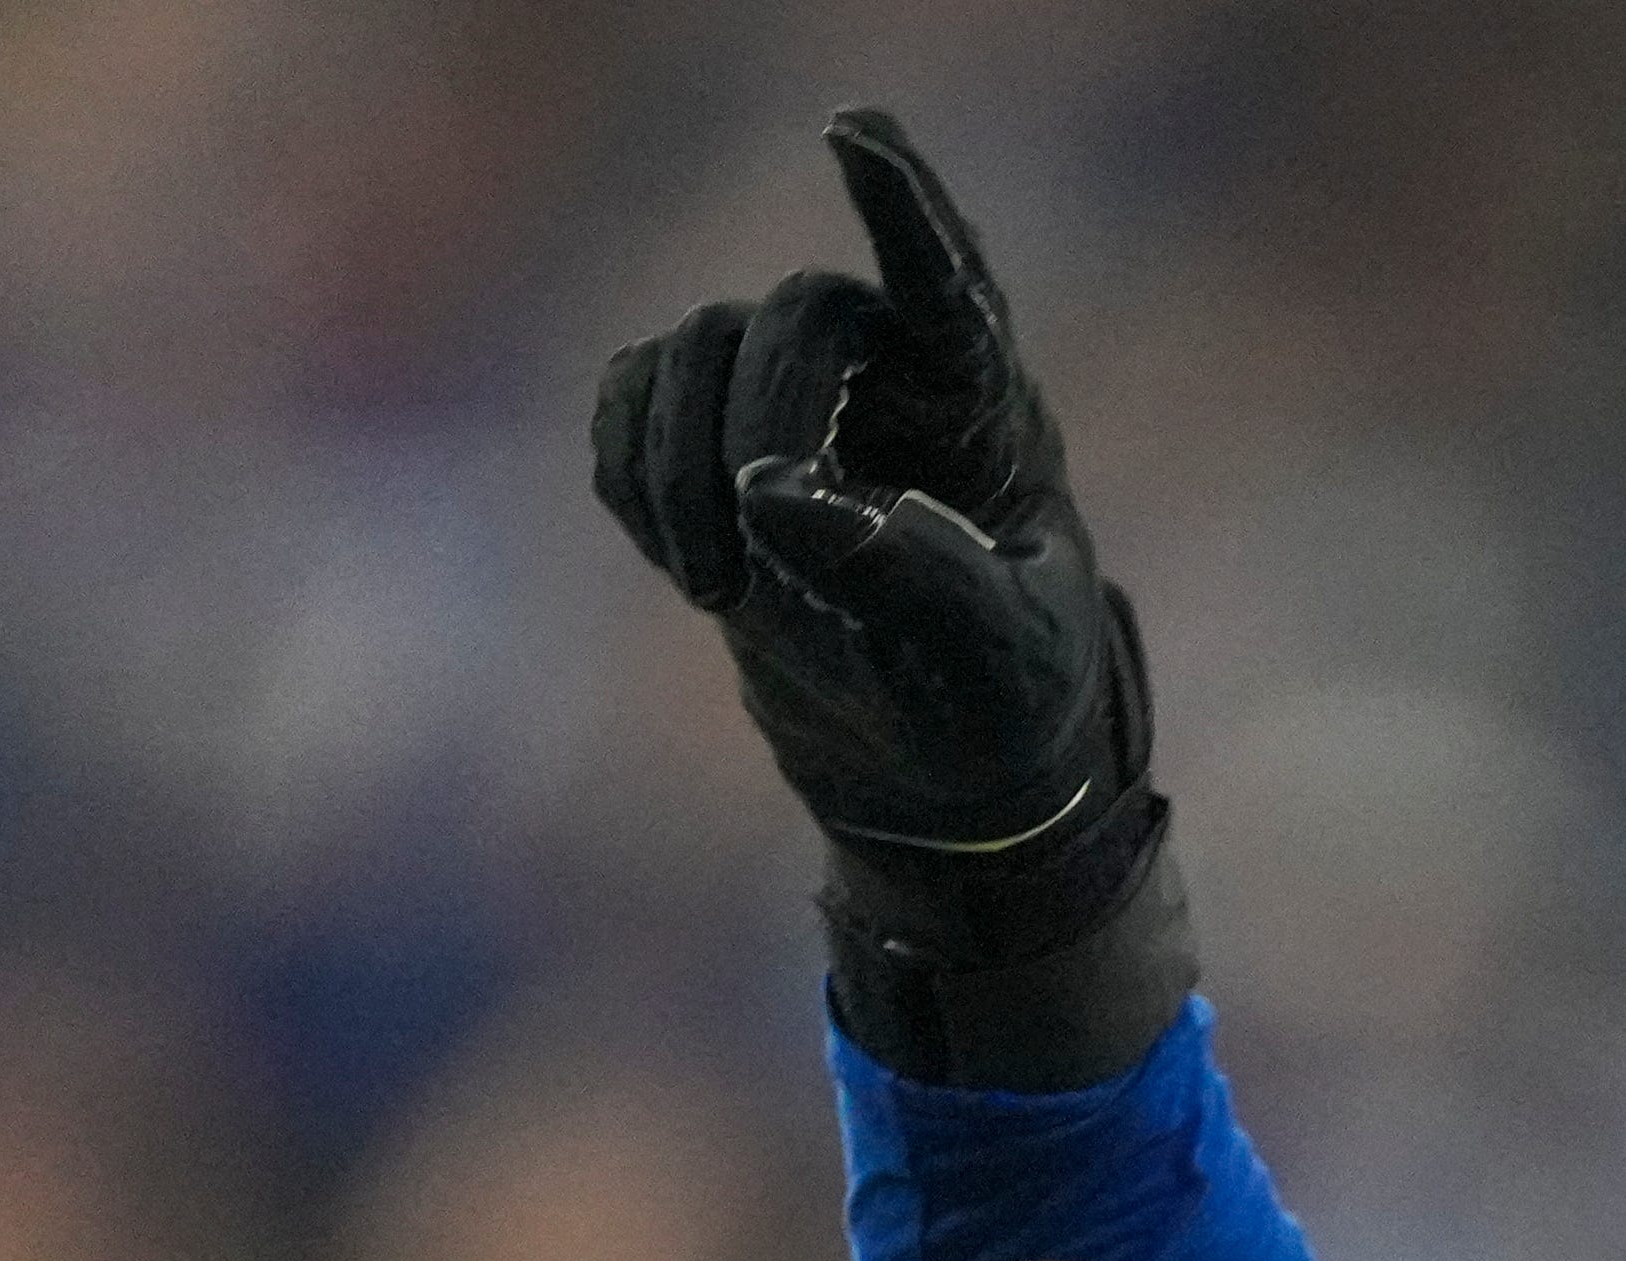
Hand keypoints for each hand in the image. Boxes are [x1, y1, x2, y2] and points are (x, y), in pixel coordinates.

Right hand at [591, 108, 1135, 860]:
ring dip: (679, 469)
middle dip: (759, 430)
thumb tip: (775, 494)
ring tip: (719, 593)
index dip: (902, 209)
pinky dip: (632, 478)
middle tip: (755, 564)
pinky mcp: (704, 433)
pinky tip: (688, 566)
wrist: (933, 758)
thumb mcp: (993, 661)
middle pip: (792, 319)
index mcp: (983, 405)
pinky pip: (628, 402)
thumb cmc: (997, 701)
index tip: (853, 138)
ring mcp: (786, 392)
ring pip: (692, 350)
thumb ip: (912, 578)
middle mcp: (885, 370)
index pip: (947, 283)